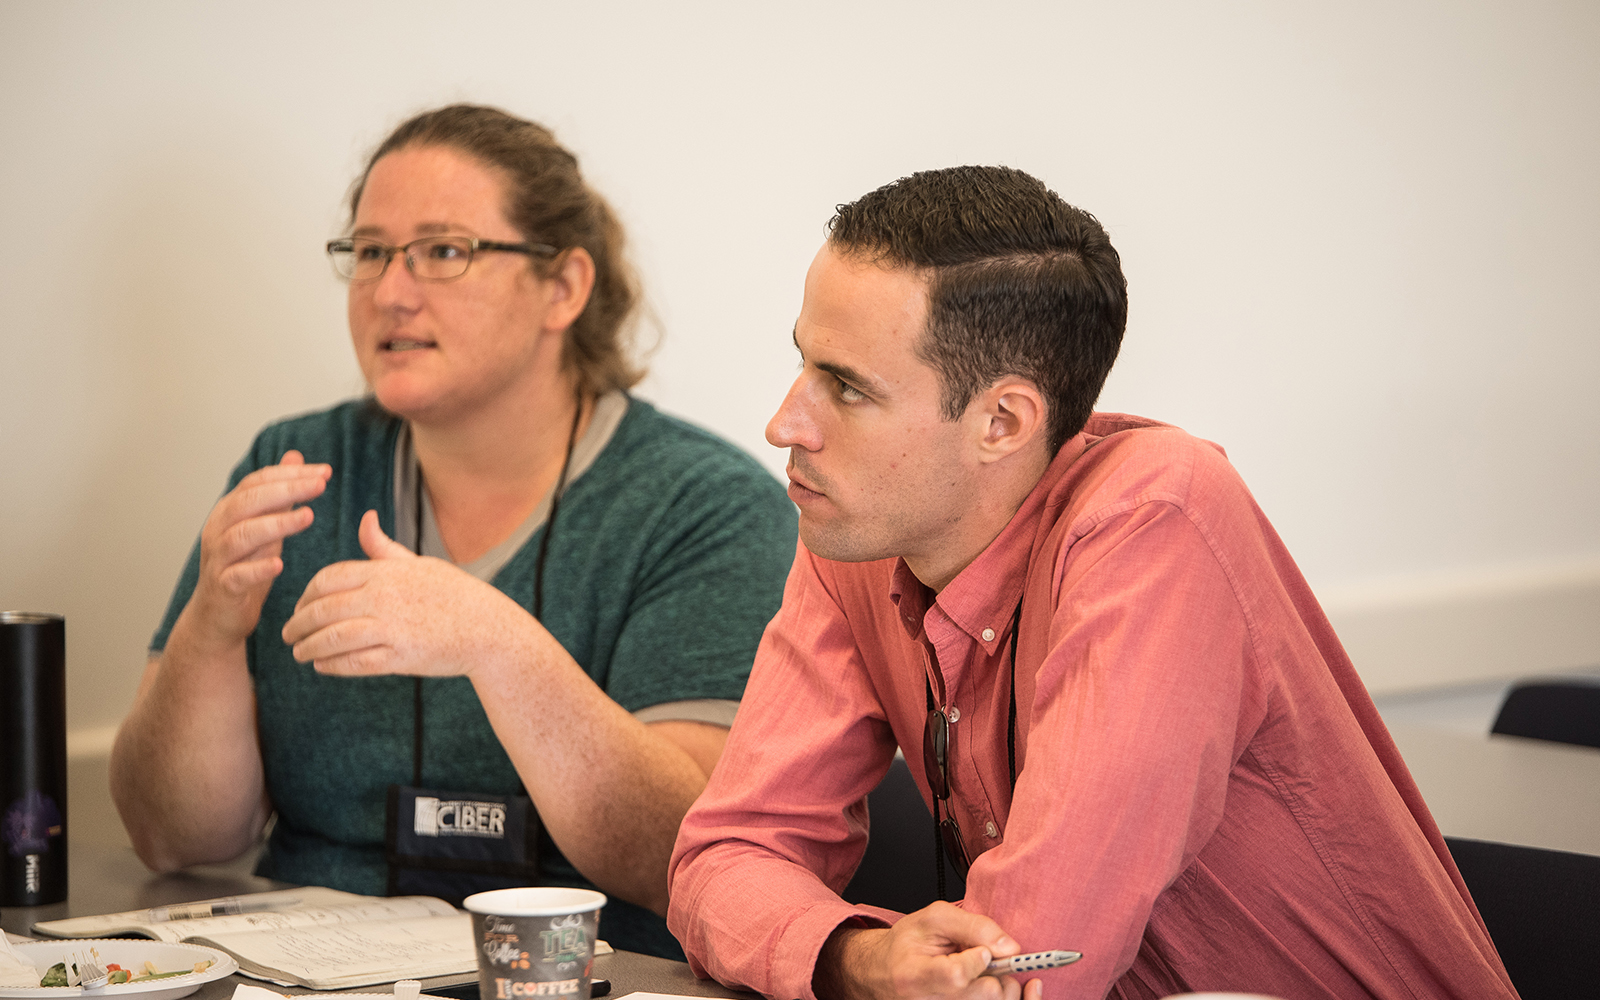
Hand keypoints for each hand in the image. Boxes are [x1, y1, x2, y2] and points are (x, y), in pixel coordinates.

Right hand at [189, 450, 330, 649]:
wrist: (218, 615)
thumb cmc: (244, 565)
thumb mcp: (264, 524)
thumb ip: (278, 493)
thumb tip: (295, 457)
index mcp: (229, 511)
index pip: (257, 482)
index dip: (289, 474)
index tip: (325, 471)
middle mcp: (218, 529)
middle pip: (248, 502)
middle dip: (286, 490)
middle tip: (320, 485)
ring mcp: (218, 558)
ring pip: (242, 535)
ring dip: (276, 524)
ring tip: (308, 517)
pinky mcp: (223, 587)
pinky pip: (237, 575)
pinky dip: (257, 568)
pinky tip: (279, 564)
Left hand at [281, 509, 534, 677]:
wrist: (488, 628)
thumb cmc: (454, 594)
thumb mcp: (419, 564)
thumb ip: (384, 548)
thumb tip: (365, 518)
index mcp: (385, 572)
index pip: (328, 579)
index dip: (306, 595)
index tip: (299, 607)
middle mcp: (383, 598)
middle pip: (323, 609)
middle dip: (298, 624)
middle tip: (288, 634)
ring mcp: (391, 628)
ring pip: (332, 638)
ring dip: (309, 648)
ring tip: (299, 653)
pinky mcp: (400, 657)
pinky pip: (354, 662)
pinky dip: (332, 665)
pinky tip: (322, 666)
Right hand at [815, 902, 1042, 999]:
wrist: (884, 973)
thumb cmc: (908, 944)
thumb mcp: (934, 919)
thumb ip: (974, 927)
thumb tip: (1010, 947)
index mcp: (915, 975)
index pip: (958, 975)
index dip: (978, 960)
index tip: (981, 951)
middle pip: (984, 996)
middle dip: (998, 975)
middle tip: (989, 961)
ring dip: (1003, 988)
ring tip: (989, 973)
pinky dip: (1004, 996)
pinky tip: (1004, 984)